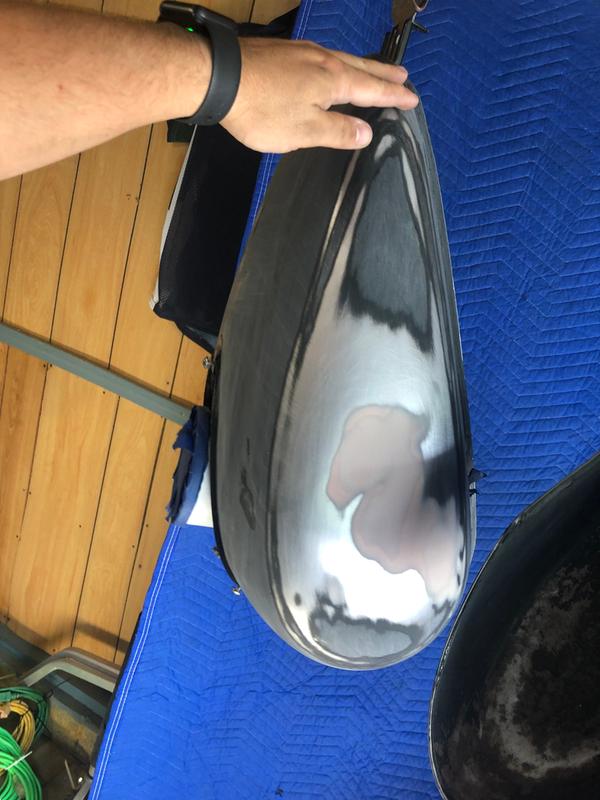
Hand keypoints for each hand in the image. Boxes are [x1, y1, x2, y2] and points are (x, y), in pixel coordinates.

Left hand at [221, 38, 418, 152]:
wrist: (219, 78)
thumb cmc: (262, 109)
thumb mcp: (305, 130)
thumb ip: (337, 131)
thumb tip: (366, 132)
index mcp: (334, 81)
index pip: (372, 89)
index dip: (393, 96)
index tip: (412, 99)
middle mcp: (322, 60)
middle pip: (361, 67)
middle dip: (383, 74)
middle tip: (403, 76)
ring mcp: (301, 52)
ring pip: (341, 58)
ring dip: (362, 66)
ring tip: (373, 70)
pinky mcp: (282, 52)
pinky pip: (321, 56)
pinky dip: (337, 63)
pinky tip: (329, 67)